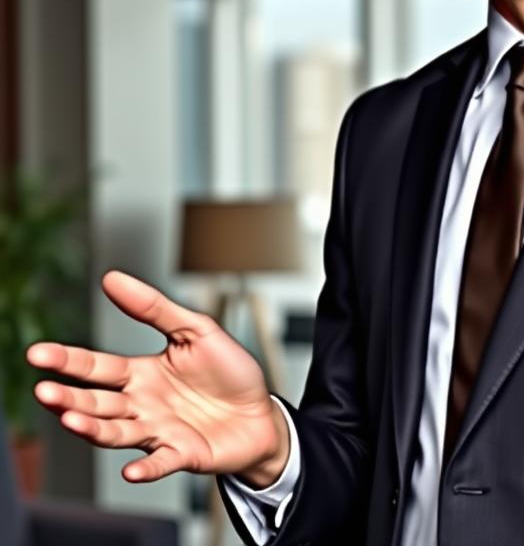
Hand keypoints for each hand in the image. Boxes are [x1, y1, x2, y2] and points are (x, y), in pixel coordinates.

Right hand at [26, 270, 288, 485]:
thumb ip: (154, 308)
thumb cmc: (228, 372)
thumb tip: (112, 279)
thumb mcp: (195, 329)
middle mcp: (143, 405)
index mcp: (143, 374)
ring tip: (72, 420)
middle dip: (69, 398)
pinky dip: (145, 467)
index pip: (98, 367)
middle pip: (98, 403)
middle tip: (45, 391)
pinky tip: (131, 469)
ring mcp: (159, 432)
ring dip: (94, 429)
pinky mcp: (183, 453)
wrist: (261, 413)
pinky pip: (160, 463)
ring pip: (117, 433)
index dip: (68, 361)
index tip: (38, 353)